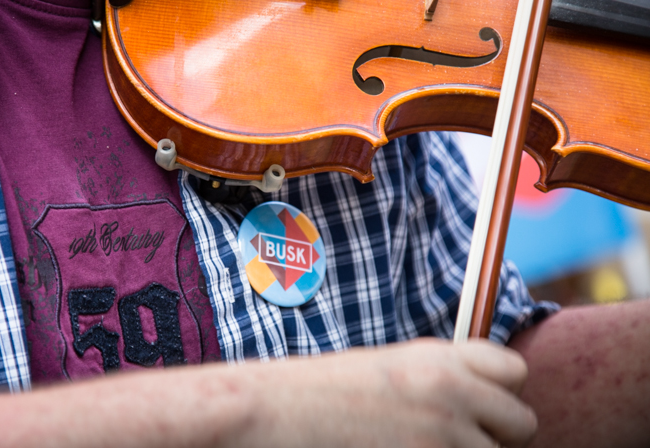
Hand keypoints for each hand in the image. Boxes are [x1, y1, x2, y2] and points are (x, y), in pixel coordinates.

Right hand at [235, 338, 536, 447]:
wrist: (278, 410)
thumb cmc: (326, 388)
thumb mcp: (392, 365)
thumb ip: (444, 373)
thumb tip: (482, 394)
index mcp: (441, 359)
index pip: (514, 370)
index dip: (501, 389)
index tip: (482, 402)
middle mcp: (451, 395)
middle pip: (521, 423)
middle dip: (498, 433)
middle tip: (458, 436)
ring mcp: (442, 440)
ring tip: (423, 445)